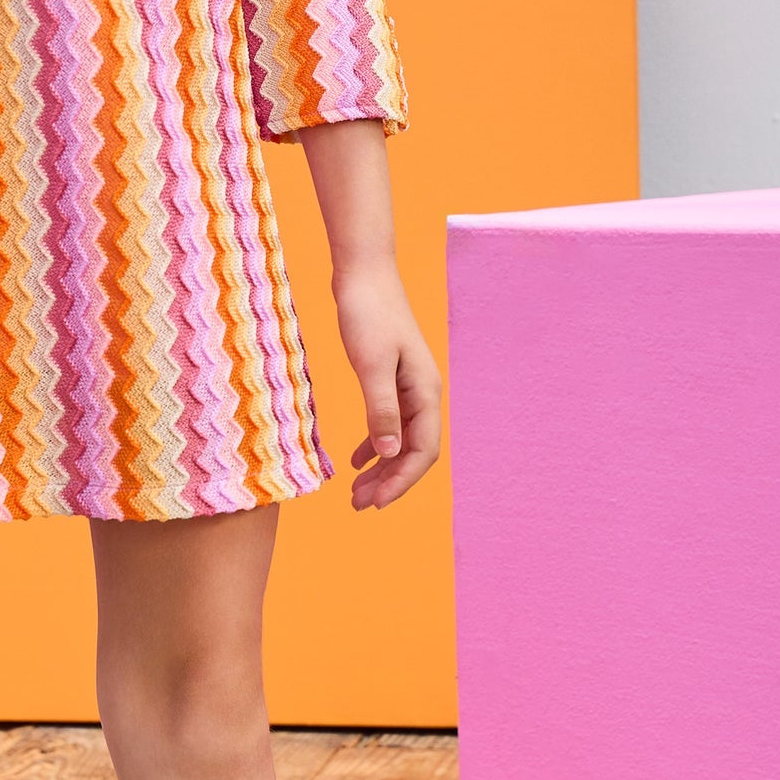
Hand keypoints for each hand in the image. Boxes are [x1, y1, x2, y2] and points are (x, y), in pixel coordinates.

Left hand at [333, 255, 442, 510]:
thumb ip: (381, 410)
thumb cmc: (367, 313)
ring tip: (355, 492)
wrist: (363, 273)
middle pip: (413, 451)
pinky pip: (388, 422)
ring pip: (399, 440)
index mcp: (425, 392)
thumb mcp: (371, 364)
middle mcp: (423, 393)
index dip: (400, 481)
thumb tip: (388, 453)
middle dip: (389, 481)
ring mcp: (408, 386)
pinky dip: (373, 444)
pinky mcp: (390, 378)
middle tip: (358, 506)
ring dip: (381, 468)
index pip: (421, 451)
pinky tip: (355, 461)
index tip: (373, 503)